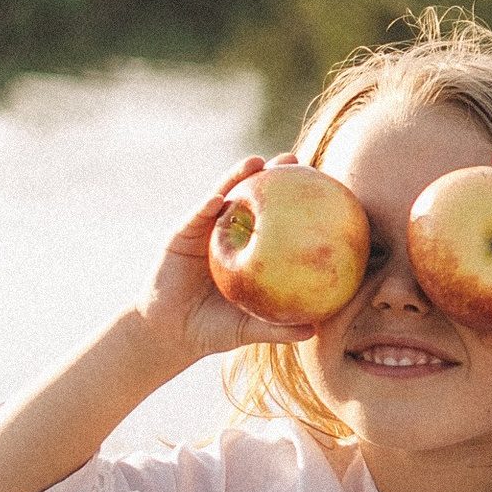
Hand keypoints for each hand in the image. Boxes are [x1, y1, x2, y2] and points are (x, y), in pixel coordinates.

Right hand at [139, 159, 331, 361]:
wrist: (170, 332)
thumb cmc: (213, 329)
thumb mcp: (247, 329)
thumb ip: (276, 328)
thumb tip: (314, 331)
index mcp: (251, 249)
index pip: (277, 217)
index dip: (295, 199)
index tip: (321, 183)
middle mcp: (230, 233)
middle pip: (252, 197)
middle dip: (271, 174)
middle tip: (292, 159)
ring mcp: (205, 230)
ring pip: (223, 196)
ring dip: (237, 176)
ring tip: (254, 162)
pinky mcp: (182, 234)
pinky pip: (196, 217)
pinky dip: (206, 207)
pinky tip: (215, 200)